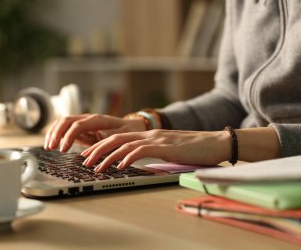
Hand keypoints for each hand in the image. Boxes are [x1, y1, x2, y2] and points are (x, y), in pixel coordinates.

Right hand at [44, 114, 146, 151]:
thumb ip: (108, 140)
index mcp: (98, 119)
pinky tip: (52, 143)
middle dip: (56, 133)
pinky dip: (56, 134)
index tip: (63, 149)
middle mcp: (88, 118)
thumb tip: (97, 146)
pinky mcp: (81, 128)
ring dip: (53, 133)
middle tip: (51, 148)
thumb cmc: (127, 132)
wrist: (132, 126)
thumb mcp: (121, 137)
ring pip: (63, 122)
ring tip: (48, 147)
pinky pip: (65, 128)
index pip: (78, 125)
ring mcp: (83, 122)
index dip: (69, 136)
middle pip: (66, 120)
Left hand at [81, 129, 229, 172]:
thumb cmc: (194, 149)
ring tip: (96, 167)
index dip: (101, 145)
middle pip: (115, 138)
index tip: (89, 154)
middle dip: (97, 149)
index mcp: (149, 135)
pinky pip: (141, 151)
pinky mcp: (165, 147)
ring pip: (124, 144)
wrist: (216, 142)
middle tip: (84, 161)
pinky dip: (127, 158)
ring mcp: (157, 139)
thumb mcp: (168, 149)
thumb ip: (152, 151)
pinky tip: (119, 167)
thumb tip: (137, 160)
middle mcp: (149, 134)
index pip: (119, 137)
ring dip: (107, 156)